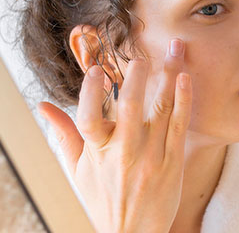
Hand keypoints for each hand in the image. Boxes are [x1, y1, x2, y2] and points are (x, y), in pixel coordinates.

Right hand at [38, 39, 191, 232]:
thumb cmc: (103, 198)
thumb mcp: (78, 170)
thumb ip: (63, 135)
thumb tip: (42, 106)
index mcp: (97, 152)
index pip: (88, 118)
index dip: (90, 93)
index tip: (95, 70)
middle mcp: (124, 152)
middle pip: (129, 108)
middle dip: (136, 78)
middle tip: (141, 57)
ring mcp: (152, 155)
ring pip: (161, 109)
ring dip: (169, 76)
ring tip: (175, 50)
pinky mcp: (173, 160)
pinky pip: (180, 124)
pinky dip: (184, 100)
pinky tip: (186, 78)